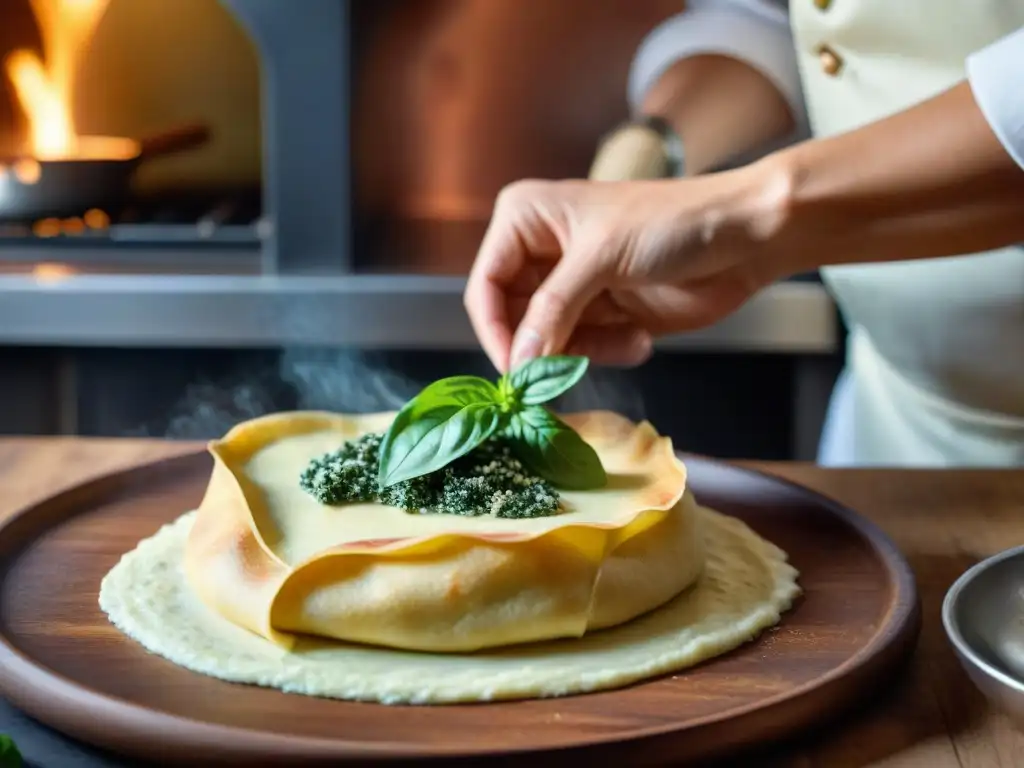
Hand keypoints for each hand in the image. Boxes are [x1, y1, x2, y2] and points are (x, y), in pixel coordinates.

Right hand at [464, 170, 787, 372]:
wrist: (744, 237)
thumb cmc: (673, 222)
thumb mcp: (602, 258)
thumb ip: (553, 310)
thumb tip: (517, 361)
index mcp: (527, 219)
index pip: (486, 285)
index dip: (496, 331)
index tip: (515, 371)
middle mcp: (540, 252)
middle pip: (511, 320)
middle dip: (542, 347)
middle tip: (565, 372)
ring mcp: (571, 287)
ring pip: (546, 343)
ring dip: (584, 352)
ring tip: (627, 337)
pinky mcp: (600, 314)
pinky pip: (581, 351)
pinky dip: (608, 352)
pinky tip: (640, 336)